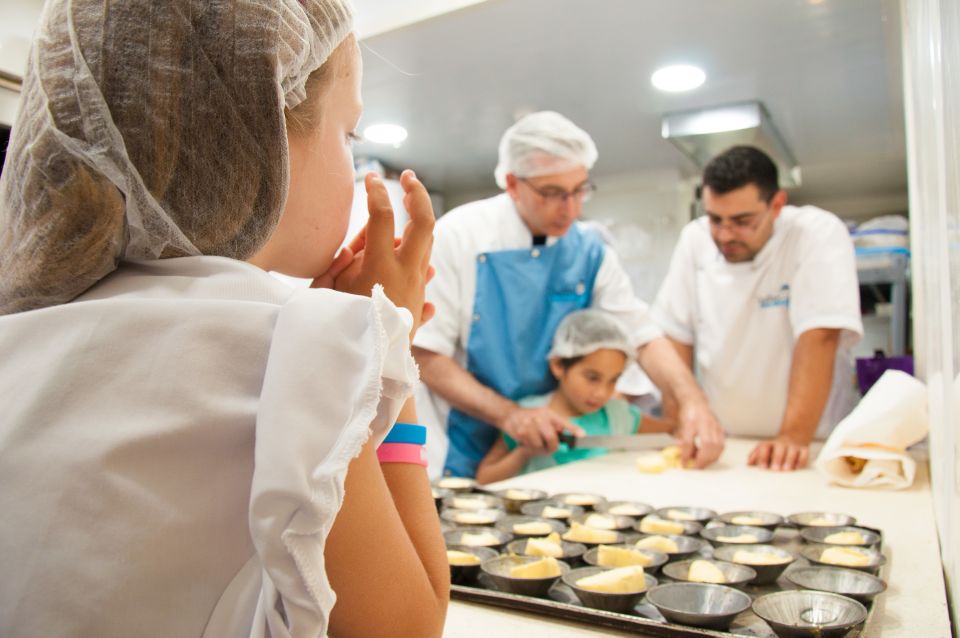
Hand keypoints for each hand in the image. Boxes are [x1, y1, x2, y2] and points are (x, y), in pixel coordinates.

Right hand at [331, 171, 434, 337]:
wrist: (372, 368)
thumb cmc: (342, 327)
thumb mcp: (329, 293)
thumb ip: (340, 264)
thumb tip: (356, 248)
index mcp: (381, 267)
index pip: (382, 216)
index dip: (375, 191)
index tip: (369, 178)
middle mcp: (407, 272)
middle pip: (424, 222)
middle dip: (417, 193)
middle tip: (407, 177)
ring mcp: (418, 285)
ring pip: (427, 243)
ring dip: (414, 224)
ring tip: (400, 213)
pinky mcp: (421, 298)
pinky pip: (424, 267)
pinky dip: (416, 255)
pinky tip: (409, 253)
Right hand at [500, 407, 584, 454]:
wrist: (510, 414)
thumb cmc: (531, 417)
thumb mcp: (544, 417)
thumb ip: (555, 425)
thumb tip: (563, 433)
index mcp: (548, 413)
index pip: (563, 421)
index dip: (573, 429)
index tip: (582, 435)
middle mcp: (539, 417)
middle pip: (551, 437)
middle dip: (553, 446)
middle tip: (551, 448)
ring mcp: (528, 424)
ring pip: (539, 445)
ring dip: (539, 448)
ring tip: (537, 442)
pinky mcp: (519, 431)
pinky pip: (529, 446)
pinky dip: (530, 447)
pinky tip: (528, 440)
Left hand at [673, 400, 724, 468]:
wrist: (696, 401)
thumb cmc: (687, 414)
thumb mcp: (679, 426)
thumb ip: (681, 441)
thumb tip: (683, 457)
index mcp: (691, 421)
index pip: (688, 441)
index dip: (686, 454)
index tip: (684, 463)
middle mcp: (705, 422)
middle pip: (707, 445)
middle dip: (702, 459)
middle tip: (695, 467)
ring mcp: (715, 425)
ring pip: (717, 446)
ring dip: (710, 459)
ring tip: (701, 464)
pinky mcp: (720, 429)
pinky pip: (722, 445)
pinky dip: (716, 454)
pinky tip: (709, 457)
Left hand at [747, 434, 809, 470]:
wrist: (793, 436)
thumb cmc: (776, 448)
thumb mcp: (764, 449)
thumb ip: (755, 455)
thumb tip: (748, 463)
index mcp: (770, 444)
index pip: (764, 447)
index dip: (762, 456)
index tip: (762, 466)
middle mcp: (782, 443)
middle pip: (779, 448)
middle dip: (777, 458)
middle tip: (775, 469)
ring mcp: (793, 446)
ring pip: (792, 451)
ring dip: (789, 460)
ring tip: (786, 469)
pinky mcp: (803, 449)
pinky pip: (804, 453)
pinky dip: (801, 460)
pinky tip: (797, 468)